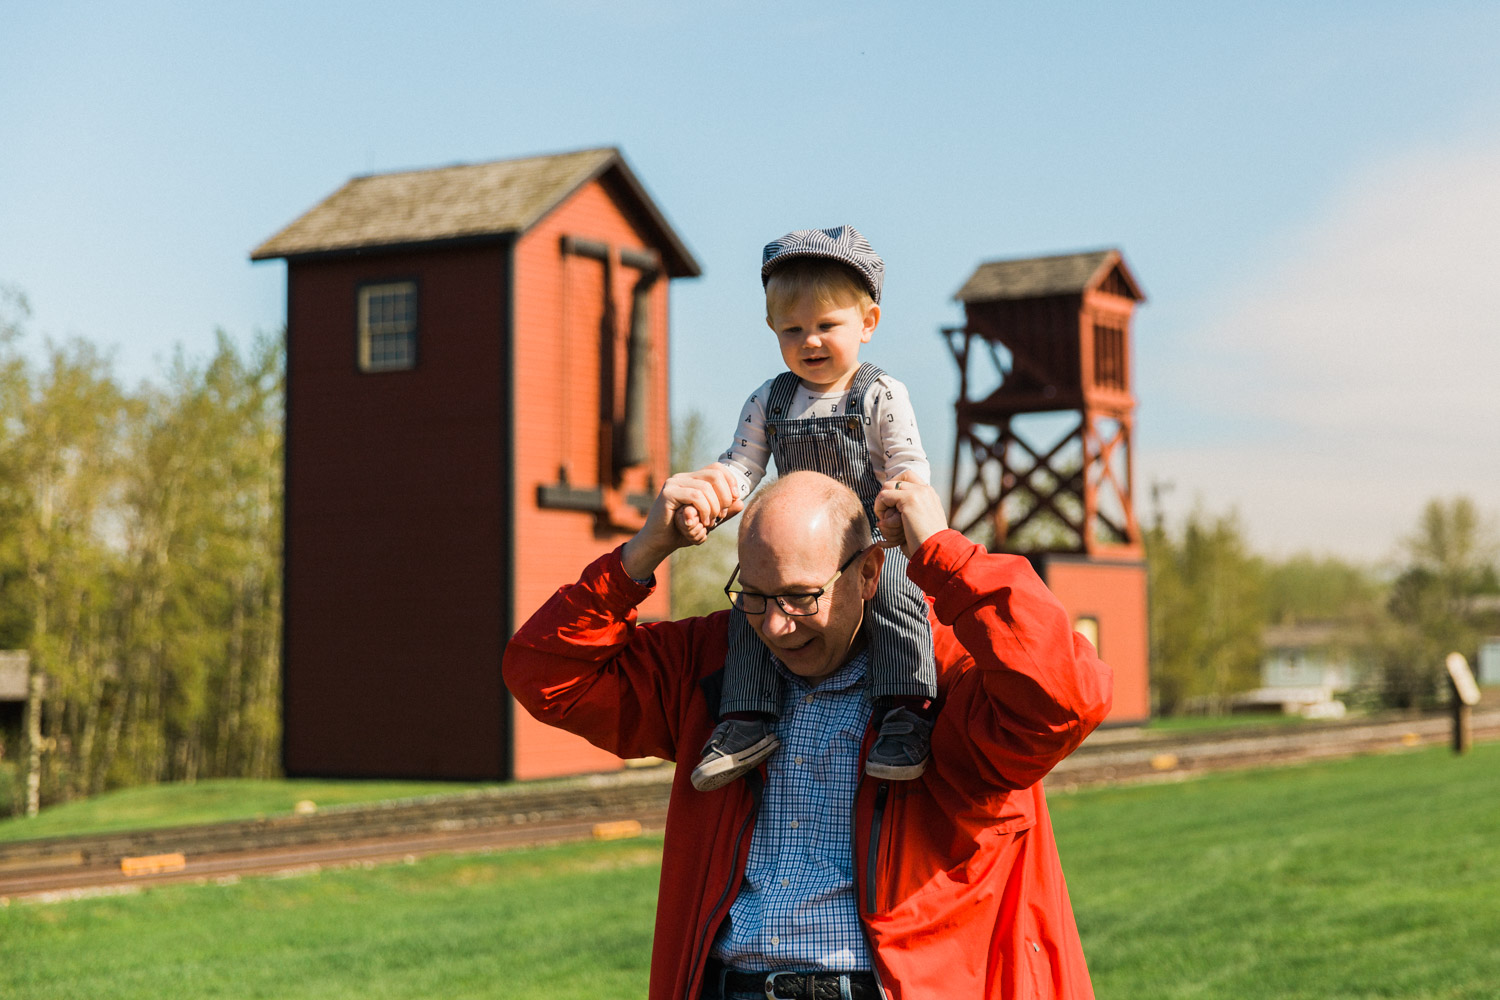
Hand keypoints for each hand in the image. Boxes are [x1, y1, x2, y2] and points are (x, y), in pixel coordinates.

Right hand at [622, 464, 742, 578]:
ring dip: (714, 508)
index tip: (734, 500)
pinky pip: (695, 496)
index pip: (717, 468)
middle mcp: (682, 477)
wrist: (659, 543)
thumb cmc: (682, 531)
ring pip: (706, 487)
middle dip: (725, 496)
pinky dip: (704, 510)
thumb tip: (741, 502)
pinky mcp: (667, 493)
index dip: (731, 482)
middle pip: (715, 474)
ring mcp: (674, 483)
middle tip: (721, 516)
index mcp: (692, 479)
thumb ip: (724, 512)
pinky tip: (703, 522)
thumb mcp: (709, 521)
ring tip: (710, 522)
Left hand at [872, 473, 947, 557]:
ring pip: (887, 487)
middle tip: (884, 514)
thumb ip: (910, 511)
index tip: (889, 506)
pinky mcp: (909, 499)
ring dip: (881, 505)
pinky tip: (884, 523)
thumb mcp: (920, 523)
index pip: (907, 476)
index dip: (893, 487)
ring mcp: (918, 493)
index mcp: (929, 494)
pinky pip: (883, 496)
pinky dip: (879, 509)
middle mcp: (925, 490)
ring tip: (885, 522)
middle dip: (885, 495)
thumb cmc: (925, 544)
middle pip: (895, 479)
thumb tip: (889, 511)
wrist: (935, 552)